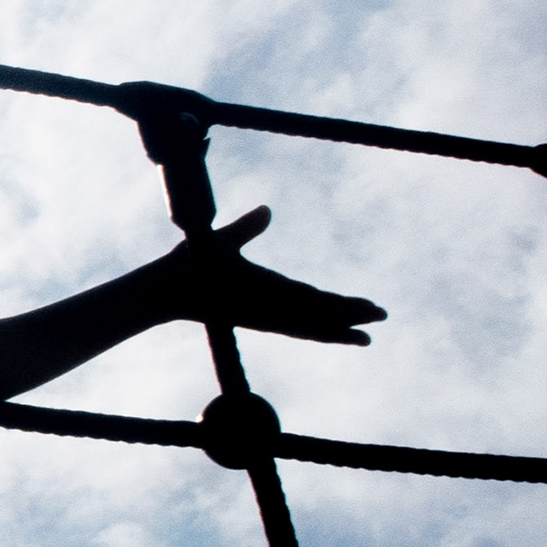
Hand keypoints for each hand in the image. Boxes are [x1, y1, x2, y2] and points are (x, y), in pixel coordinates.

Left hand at [175, 206, 385, 343]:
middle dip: (350, 316)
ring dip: (342, 327)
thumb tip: (266, 211)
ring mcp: (268, 312)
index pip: (310, 295)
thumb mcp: (226, 242)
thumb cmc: (189, 264)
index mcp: (268, 285)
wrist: (165, 282)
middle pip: (320, 312)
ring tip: (370, 335)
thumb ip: (248, 228)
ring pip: (315, 323)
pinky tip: (343, 336)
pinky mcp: (261, 318)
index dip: (336, 301)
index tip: (363, 303)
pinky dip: (323, 331)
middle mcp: (272, 303)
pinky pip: (299, 327)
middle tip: (381, 318)